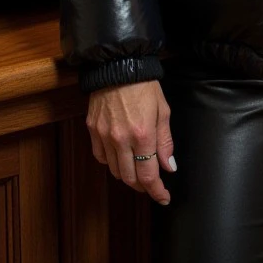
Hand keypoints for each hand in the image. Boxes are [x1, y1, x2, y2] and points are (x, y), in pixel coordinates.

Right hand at [86, 80, 175, 204]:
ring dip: (128, 176)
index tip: (163, 198)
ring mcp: (104, 136)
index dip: (157, 191)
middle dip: (143, 186)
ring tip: (138, 171)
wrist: (118, 65)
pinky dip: (112, 162)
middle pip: (130, 178)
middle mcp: (121, 140)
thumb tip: (169, 167)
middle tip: (152, 184)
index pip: (149, 175)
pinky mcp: (92, 130)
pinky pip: (101, 157)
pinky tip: (121, 157)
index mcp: (142, 135)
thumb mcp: (163, 110)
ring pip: (115, 171)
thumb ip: (165, 142)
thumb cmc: (144, 86)